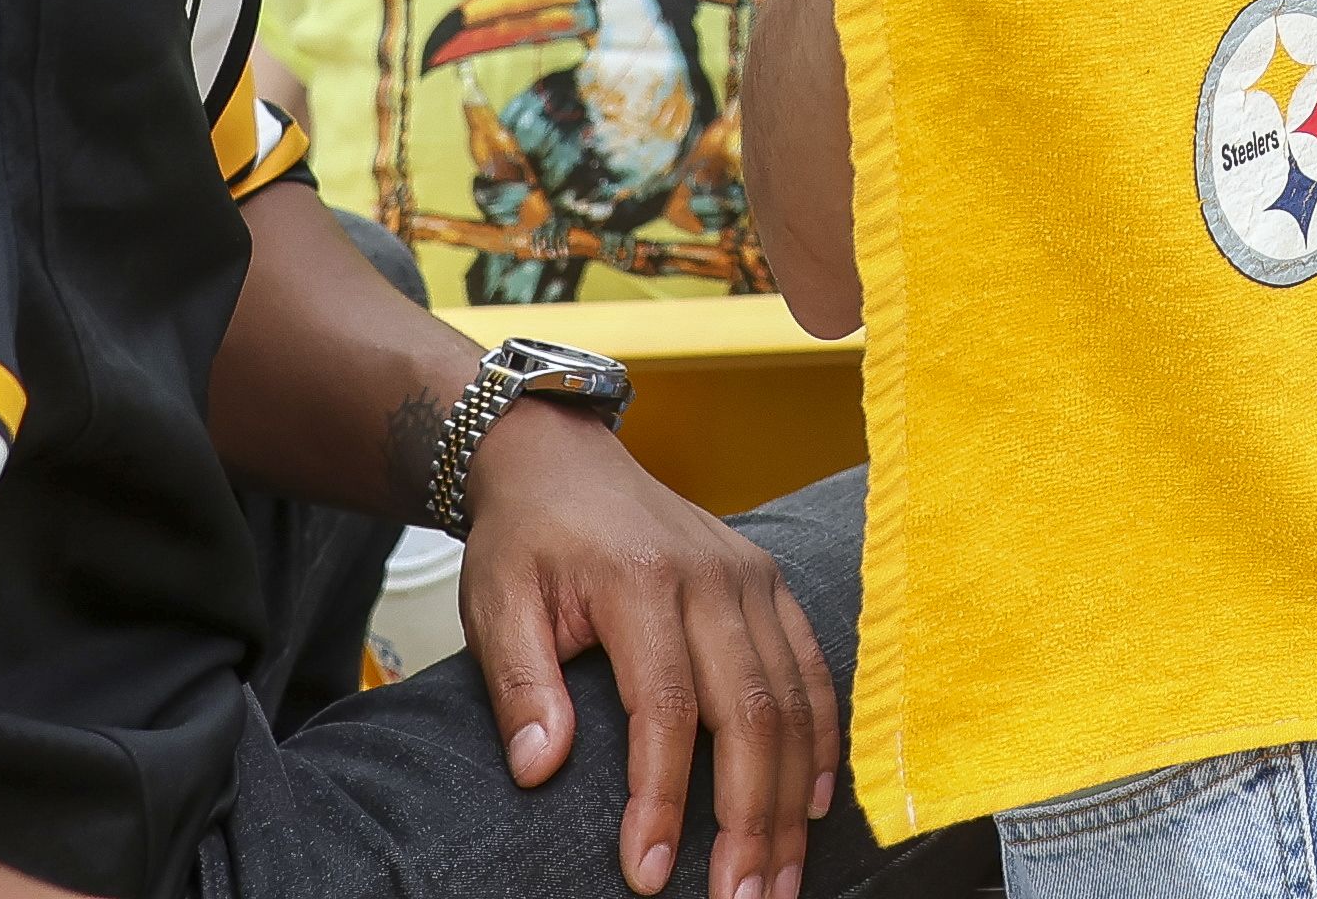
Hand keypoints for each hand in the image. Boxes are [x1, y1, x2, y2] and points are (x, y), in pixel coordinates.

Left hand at [463, 406, 839, 898]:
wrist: (561, 459)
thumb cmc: (526, 540)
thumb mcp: (496, 603)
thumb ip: (520, 684)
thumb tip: (540, 769)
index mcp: (642, 581)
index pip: (667, 708)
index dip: (662, 798)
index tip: (647, 873)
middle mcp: (713, 577)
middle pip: (751, 713)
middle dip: (750, 820)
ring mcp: (752, 577)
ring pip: (791, 701)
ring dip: (790, 800)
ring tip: (778, 880)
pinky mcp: (770, 583)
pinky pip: (811, 668)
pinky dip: (821, 739)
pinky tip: (812, 803)